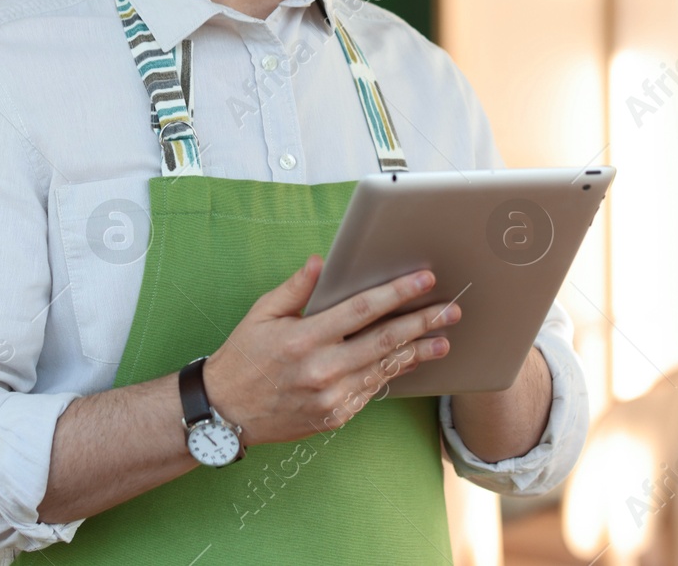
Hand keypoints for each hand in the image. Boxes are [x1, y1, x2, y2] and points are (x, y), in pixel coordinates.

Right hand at [201, 254, 460, 445]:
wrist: (227, 412)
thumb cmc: (243, 357)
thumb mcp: (261, 315)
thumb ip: (295, 288)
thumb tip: (320, 261)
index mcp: (303, 339)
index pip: (360, 310)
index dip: (396, 293)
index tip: (423, 280)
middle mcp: (322, 370)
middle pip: (384, 341)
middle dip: (422, 323)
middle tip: (451, 310)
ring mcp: (331, 397)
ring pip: (384, 369)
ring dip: (417, 352)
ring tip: (444, 339)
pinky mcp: (335, 416)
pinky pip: (371, 390)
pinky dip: (392, 373)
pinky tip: (410, 361)